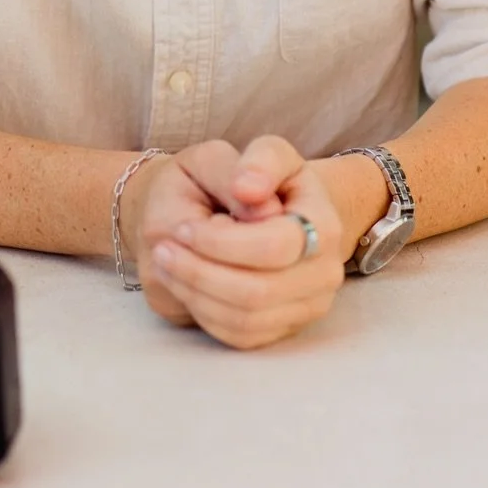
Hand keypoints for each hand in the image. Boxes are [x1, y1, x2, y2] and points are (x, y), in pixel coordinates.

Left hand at [147, 136, 350, 349]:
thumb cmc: (239, 180)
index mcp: (323, 222)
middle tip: (163, 249)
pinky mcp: (284, 328)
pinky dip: (203, 311)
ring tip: (165, 262)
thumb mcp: (250, 152)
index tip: (183, 228)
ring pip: (246, 319)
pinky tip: (183, 283)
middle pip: (259, 291)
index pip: (276, 246)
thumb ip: (255, 162)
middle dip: (201, 272)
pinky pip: (240, 336)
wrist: (240, 210)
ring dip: (196, 292)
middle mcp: (325, 271)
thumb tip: (248, 190)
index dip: (224, 243)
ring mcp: (308, 305)